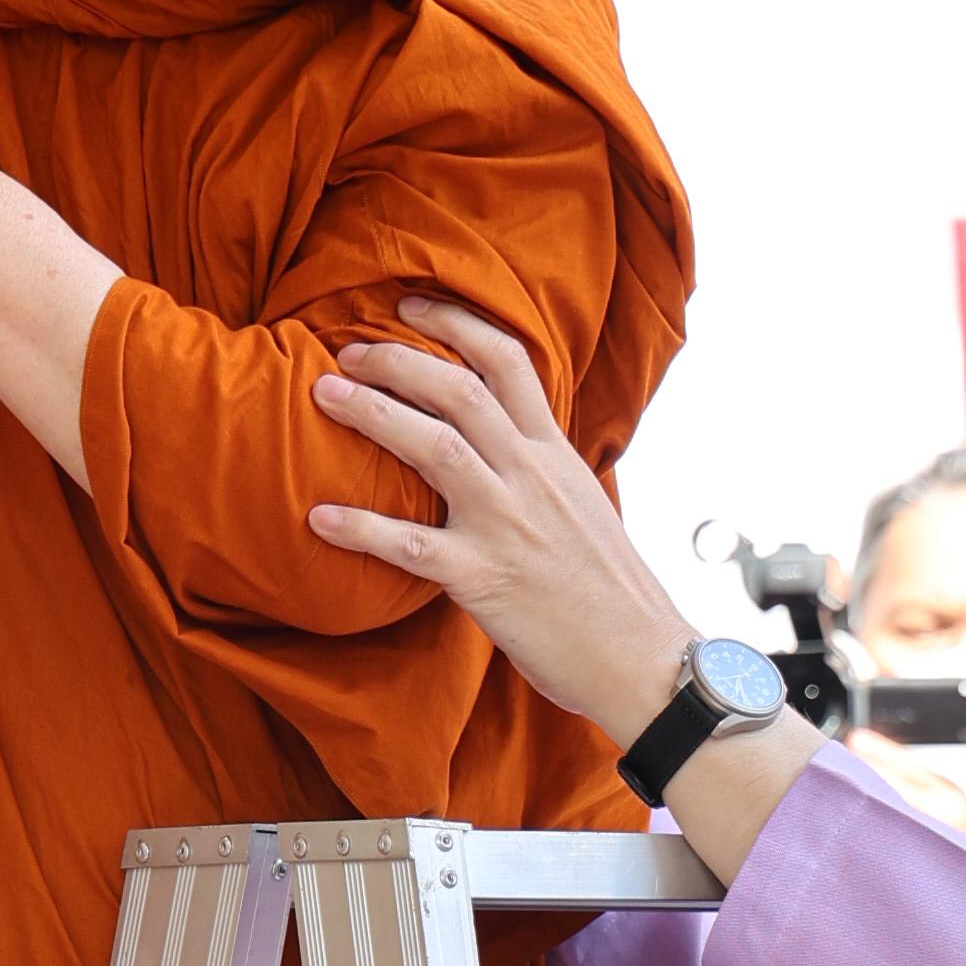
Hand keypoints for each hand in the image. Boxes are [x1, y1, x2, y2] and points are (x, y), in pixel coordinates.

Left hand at [307, 295, 685, 736]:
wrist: (646, 659)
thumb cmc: (611, 591)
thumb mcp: (583, 506)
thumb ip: (539, 472)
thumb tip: (501, 447)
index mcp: (555, 455)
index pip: (509, 361)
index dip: (455, 324)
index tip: (408, 307)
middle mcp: (531, 477)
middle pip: (459, 390)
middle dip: (398, 360)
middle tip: (347, 352)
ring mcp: (507, 525)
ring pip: (434, 448)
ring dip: (373, 414)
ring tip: (323, 395)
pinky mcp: (485, 580)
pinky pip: (410, 546)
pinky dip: (361, 528)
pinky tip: (319, 518)